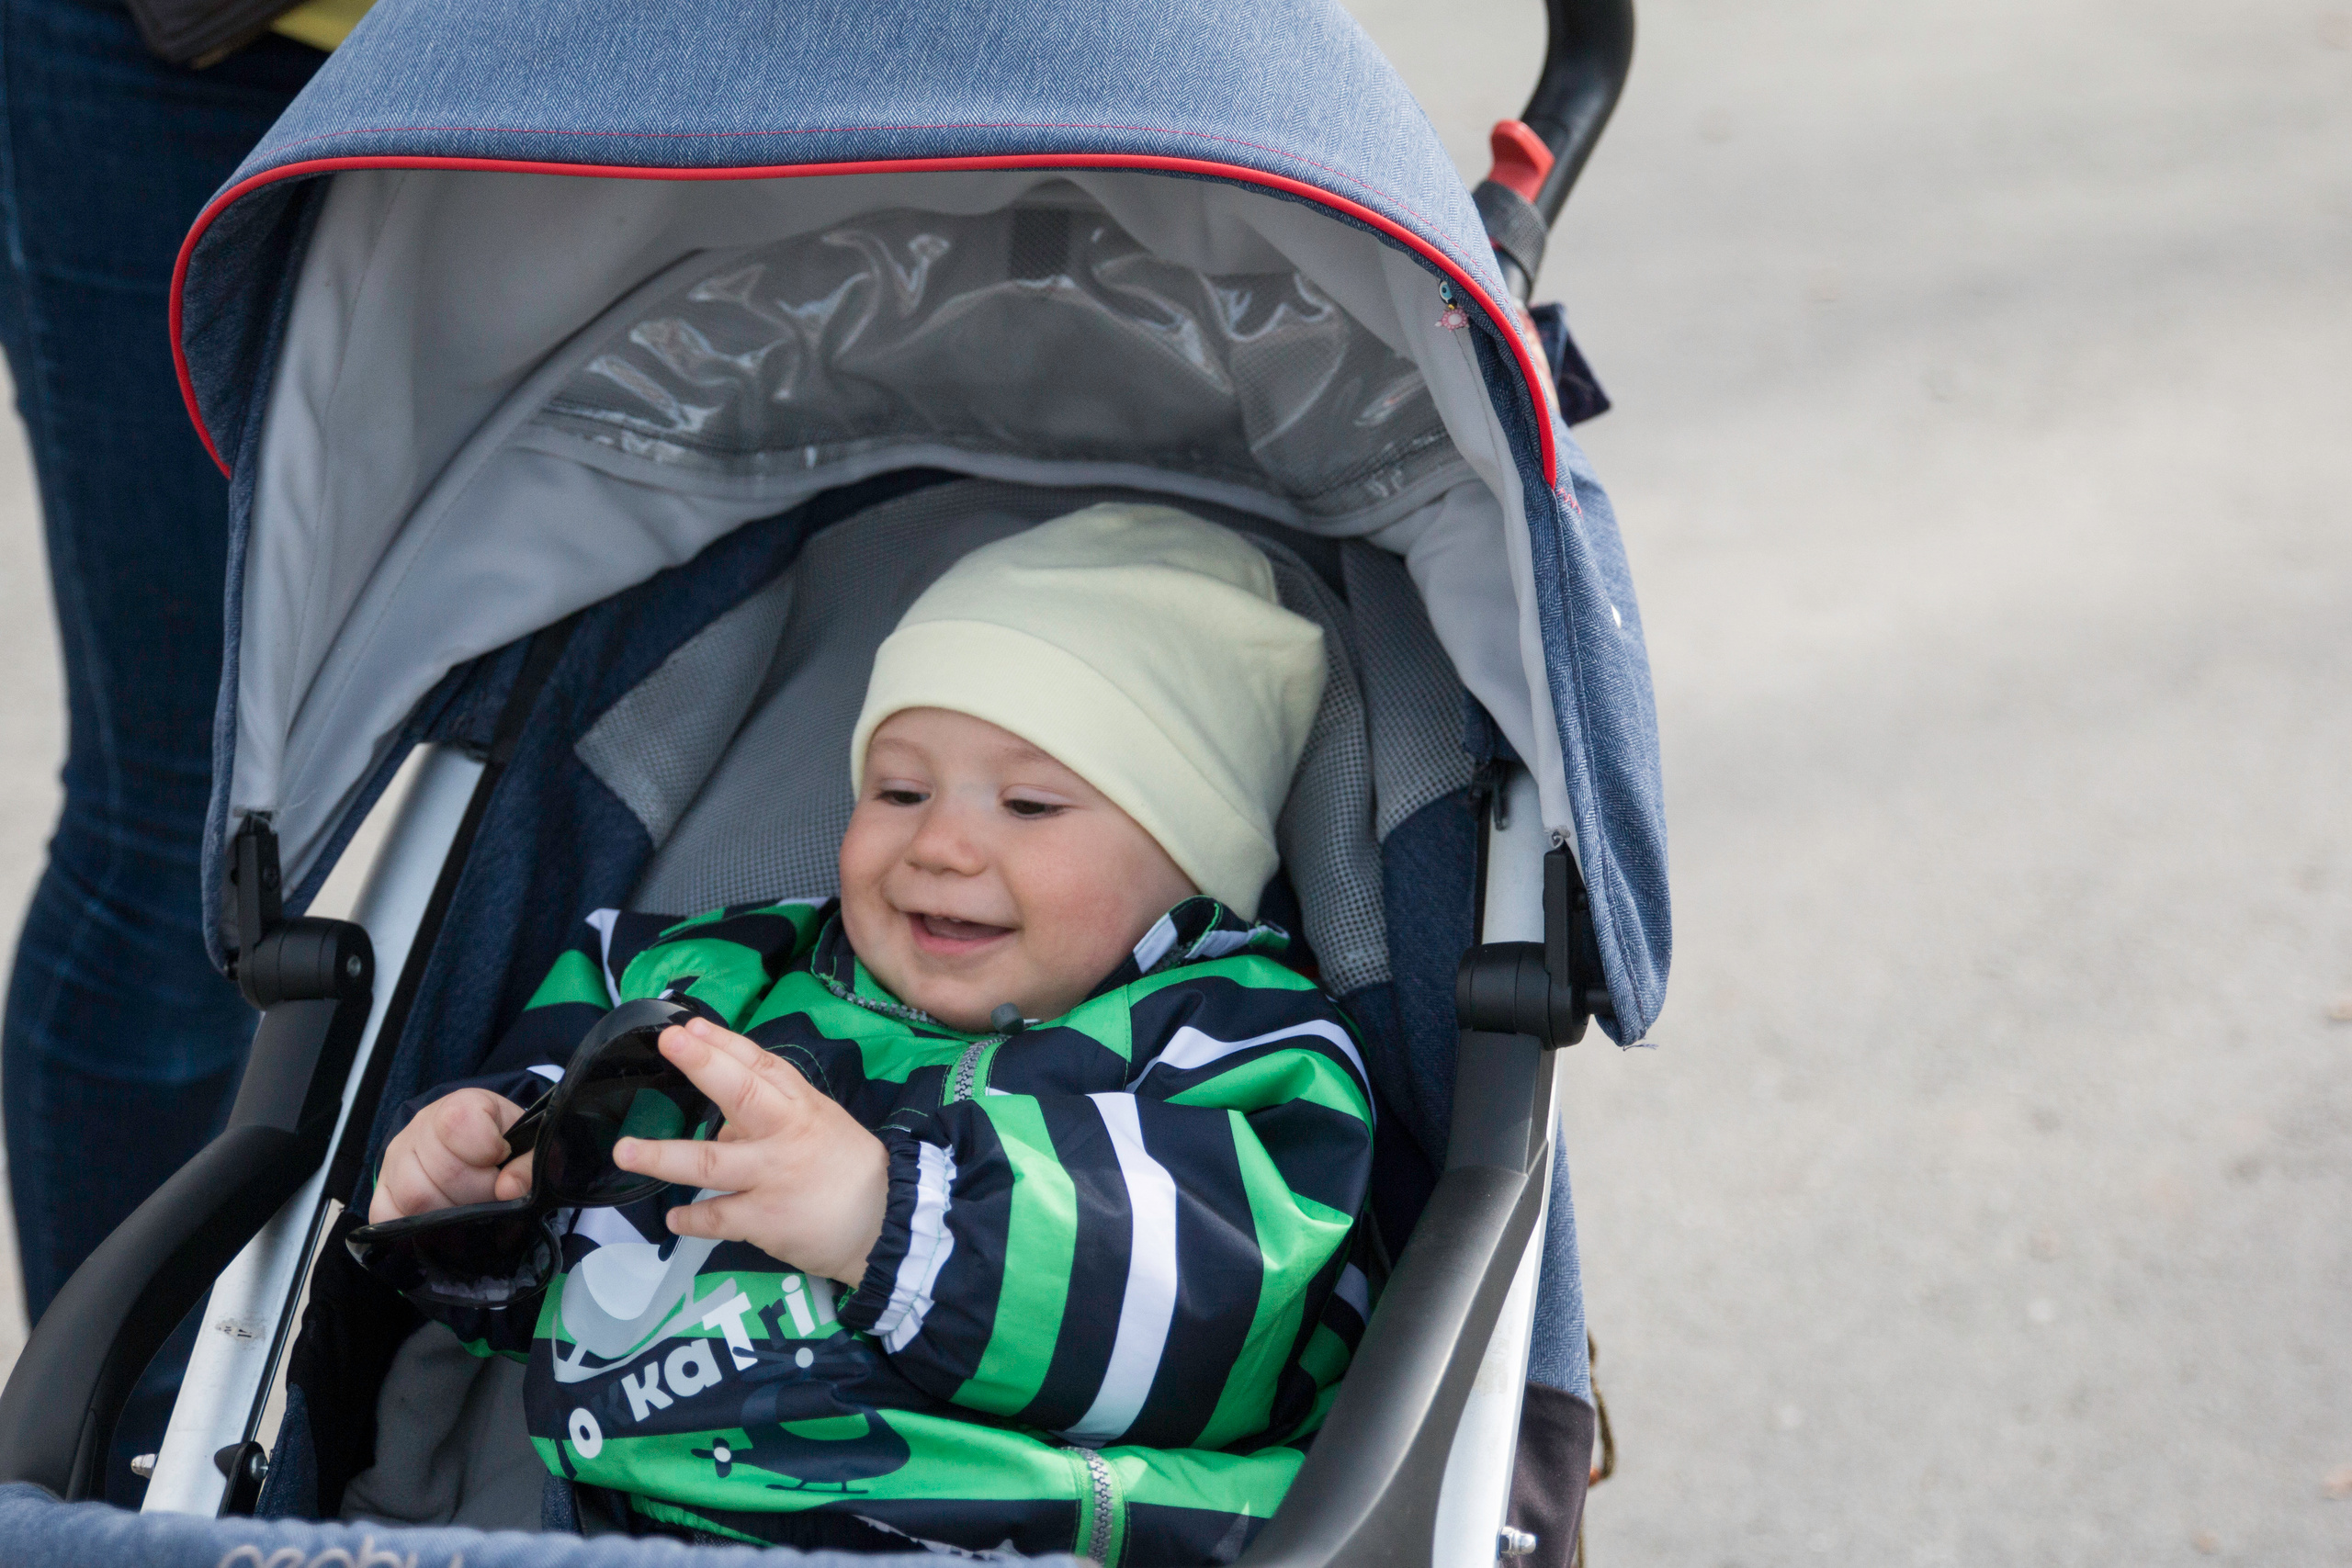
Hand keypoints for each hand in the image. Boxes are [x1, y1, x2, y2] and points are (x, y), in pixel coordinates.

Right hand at [369, 1088, 534, 1223]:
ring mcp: (395, 1160)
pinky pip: (387, 1217)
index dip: (488, 1150)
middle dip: (478, 1191)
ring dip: (452, 1212)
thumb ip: (529, 1163)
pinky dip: (417, 1228)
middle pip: (444, 1172)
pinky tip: (441, 1220)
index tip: (501, 1156)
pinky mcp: (382, 1192)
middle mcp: (418, 1128)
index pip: (458, 1123)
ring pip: (416, 1198)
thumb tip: (510, 1190)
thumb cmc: (501, 1141)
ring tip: (468, 1205)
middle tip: (490, 1190)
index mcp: (458, 1106)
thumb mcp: (525, 1142)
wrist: (473, 1144)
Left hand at [612, 1017, 889, 1286]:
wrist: (889, 1225)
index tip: (688, 1026)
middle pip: (740, 1093)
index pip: (761, 1065)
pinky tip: (672, 1218)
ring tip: (626, 1151)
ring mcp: (772, 1178)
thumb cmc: (850, 1171)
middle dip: (703, 1065)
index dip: (724, 1043)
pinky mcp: (765, 1220)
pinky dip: (691, 1218)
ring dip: (663, 1156)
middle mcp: (786, 1135)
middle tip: (668, 1042)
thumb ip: (771, 1118)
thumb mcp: (821, 1127)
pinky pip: (716, 1217)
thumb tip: (721, 1122)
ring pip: (710, 1163)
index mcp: (802, 1107)